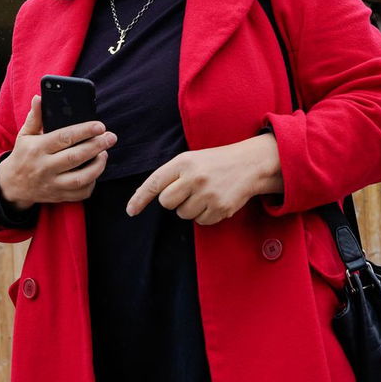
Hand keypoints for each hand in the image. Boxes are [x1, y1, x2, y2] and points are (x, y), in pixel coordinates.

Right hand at [0, 96, 117, 208]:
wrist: (12, 185)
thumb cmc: (23, 155)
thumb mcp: (24, 135)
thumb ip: (35, 117)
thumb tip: (39, 98)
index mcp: (37, 148)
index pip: (64, 137)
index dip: (84, 131)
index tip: (100, 126)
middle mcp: (45, 167)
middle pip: (75, 157)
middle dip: (97, 146)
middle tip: (111, 137)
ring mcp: (52, 184)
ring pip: (80, 178)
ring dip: (97, 166)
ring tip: (104, 154)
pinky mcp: (58, 196)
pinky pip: (80, 193)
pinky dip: (92, 183)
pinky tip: (95, 171)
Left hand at [125, 134, 282, 224]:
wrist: (249, 164)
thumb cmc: (215, 162)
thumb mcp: (191, 159)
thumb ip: (171, 175)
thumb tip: (147, 195)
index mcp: (184, 162)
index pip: (155, 182)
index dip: (140, 198)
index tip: (131, 211)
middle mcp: (195, 178)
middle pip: (166, 202)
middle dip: (173, 201)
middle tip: (188, 191)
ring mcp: (208, 194)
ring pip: (183, 214)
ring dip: (190, 208)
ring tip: (205, 194)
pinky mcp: (220, 208)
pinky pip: (200, 222)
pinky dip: (205, 215)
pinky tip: (214, 201)